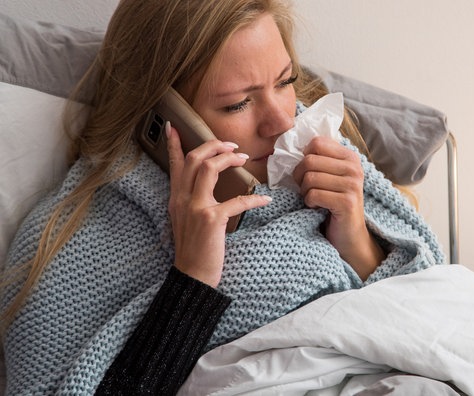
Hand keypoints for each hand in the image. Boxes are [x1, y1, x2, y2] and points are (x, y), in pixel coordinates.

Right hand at [166, 123, 270, 286]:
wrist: (192, 275)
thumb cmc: (194, 249)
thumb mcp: (186, 220)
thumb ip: (192, 200)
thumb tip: (204, 185)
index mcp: (176, 198)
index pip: (174, 164)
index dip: (173, 144)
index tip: (174, 126)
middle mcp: (182, 199)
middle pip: (194, 158)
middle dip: (214, 146)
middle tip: (233, 146)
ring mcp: (196, 208)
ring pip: (208, 169)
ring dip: (229, 159)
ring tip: (244, 158)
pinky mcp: (211, 219)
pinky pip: (236, 201)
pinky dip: (254, 198)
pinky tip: (266, 199)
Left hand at [293, 136, 383, 279]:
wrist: (348, 236)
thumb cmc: (332, 204)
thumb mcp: (328, 176)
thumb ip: (318, 158)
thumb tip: (292, 143)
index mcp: (350, 157)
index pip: (316, 142)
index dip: (304, 157)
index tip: (308, 172)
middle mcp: (354, 168)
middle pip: (309, 160)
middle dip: (301, 177)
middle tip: (308, 190)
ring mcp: (353, 185)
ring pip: (310, 177)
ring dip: (305, 192)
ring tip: (314, 199)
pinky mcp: (347, 202)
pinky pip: (313, 194)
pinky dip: (309, 203)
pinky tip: (318, 208)